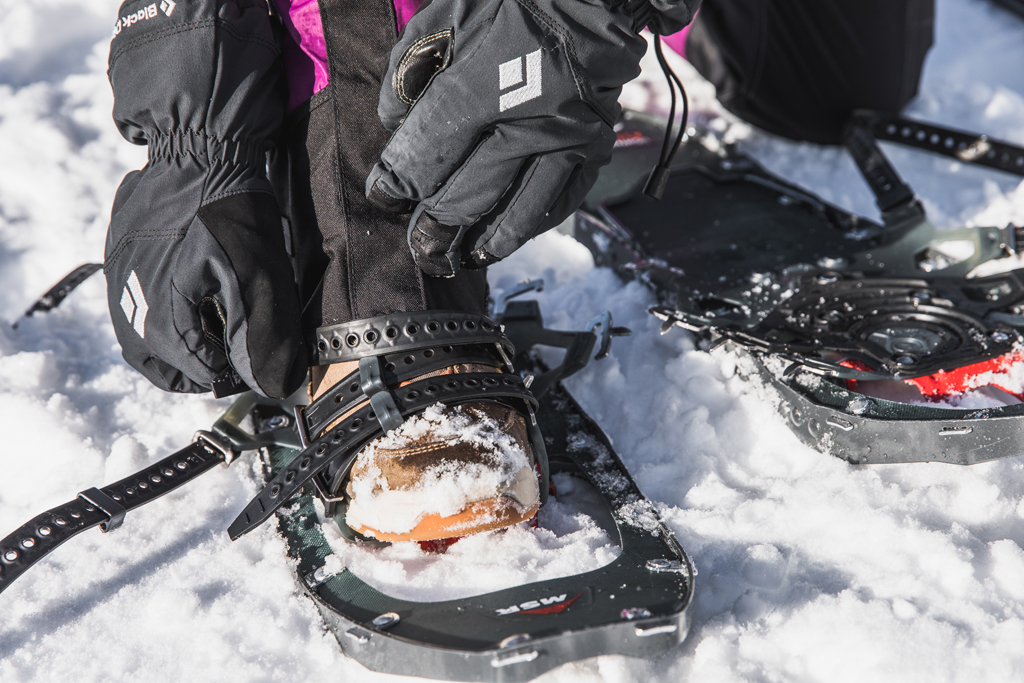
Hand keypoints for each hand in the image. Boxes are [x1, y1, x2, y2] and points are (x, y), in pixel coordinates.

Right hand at [105, 0, 306, 398]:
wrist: (202, 150)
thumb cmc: (237, 216)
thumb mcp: (263, 280)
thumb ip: (267, 339)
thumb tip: (277, 388)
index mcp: (164, 319)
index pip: (201, 373)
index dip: (235, 374)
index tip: (258, 363)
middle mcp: (131, 307)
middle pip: (165, 366)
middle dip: (203, 367)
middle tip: (236, 355)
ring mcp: (120, 281)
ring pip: (144, 341)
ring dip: (179, 348)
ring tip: (214, 334)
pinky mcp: (119, 257)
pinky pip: (133, 306)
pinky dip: (161, 317)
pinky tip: (191, 300)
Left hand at [367, 0, 696, 275]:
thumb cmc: (511, 4)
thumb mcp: (447, 18)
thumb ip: (410, 71)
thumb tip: (393, 126)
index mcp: (482, 82)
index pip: (427, 152)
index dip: (398, 182)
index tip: (383, 197)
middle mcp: (527, 119)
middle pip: (468, 194)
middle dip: (435, 226)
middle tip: (420, 246)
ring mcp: (566, 140)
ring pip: (517, 211)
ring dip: (485, 241)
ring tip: (463, 257)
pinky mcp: (595, 150)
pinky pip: (558, 203)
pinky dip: (530, 225)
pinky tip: (507, 237)